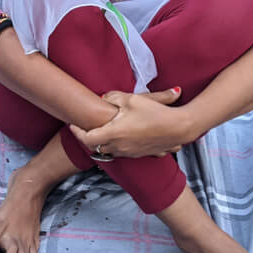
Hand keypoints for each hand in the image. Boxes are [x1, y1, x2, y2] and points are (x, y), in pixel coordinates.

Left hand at [69, 88, 188, 159]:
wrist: (179, 128)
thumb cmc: (155, 113)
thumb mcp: (132, 99)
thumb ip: (113, 98)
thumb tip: (102, 99)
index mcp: (114, 134)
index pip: (87, 138)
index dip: (77, 132)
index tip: (73, 124)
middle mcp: (119, 147)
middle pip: (95, 147)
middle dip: (88, 138)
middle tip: (85, 127)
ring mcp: (129, 153)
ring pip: (108, 151)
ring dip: (102, 143)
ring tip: (101, 131)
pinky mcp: (139, 155)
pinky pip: (121, 153)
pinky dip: (116, 146)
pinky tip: (120, 137)